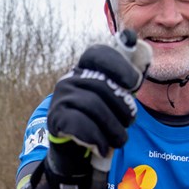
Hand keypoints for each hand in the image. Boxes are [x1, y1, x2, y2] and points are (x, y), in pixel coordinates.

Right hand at [47, 43, 144, 158]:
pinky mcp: (55, 118)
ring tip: (119, 139)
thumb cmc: (98, 122)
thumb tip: (131, 36)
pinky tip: (102, 147)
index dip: (119, 64)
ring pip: (94, 107)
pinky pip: (81, 124)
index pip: (98, 54)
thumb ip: (124, 76)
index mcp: (84, 70)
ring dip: (113, 129)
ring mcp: (60, 98)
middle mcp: (69, 80)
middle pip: (103, 86)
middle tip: (129, 122)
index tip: (134, 82)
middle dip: (123, 108)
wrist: (73, 152)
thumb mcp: (112, 99)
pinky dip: (98, 139)